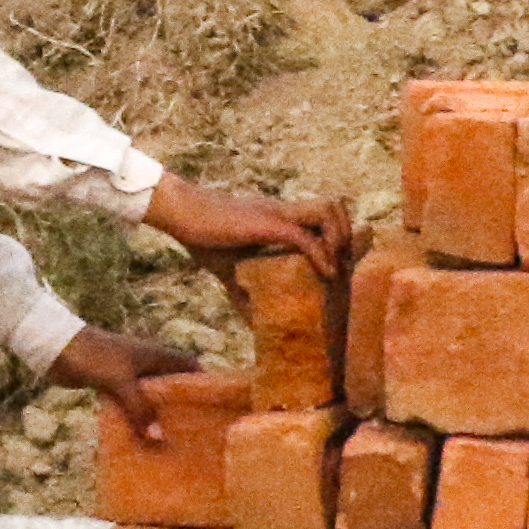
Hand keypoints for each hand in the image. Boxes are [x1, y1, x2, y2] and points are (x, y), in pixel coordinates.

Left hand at [48, 326, 209, 446]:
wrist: (55, 345)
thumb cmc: (94, 356)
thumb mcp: (120, 382)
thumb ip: (139, 409)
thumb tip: (159, 439)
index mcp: (158, 355)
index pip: (191, 367)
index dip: (203, 385)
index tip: (214, 410)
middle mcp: (148, 364)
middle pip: (172, 386)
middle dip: (182, 407)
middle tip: (195, 435)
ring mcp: (129, 375)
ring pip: (151, 397)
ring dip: (157, 415)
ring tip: (172, 443)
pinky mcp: (112, 385)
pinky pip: (131, 404)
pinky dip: (136, 418)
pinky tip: (141, 437)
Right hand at [142, 176, 351, 281]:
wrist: (182, 212)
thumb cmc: (201, 236)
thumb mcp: (225, 268)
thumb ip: (240, 292)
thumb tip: (249, 322)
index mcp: (279, 217)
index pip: (324, 214)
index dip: (338, 233)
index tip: (339, 261)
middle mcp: (285, 211)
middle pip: (336, 205)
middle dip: (347, 233)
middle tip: (342, 263)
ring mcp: (279, 215)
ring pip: (329, 210)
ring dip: (339, 238)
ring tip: (334, 265)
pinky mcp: (269, 224)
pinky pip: (306, 238)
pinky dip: (321, 256)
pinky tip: (325, 275)